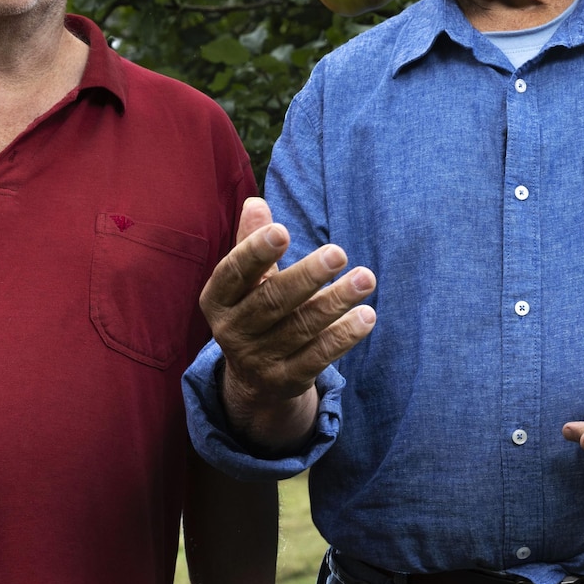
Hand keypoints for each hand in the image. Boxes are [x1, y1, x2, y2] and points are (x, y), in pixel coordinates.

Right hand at [199, 197, 375, 450]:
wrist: (252, 378)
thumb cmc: (252, 308)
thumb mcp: (246, 279)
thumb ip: (251, 242)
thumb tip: (255, 203)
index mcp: (217, 299)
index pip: (233, 273)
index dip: (255, 252)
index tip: (283, 230)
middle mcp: (232, 331)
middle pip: (271, 302)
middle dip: (307, 276)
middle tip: (338, 253)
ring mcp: (258, 359)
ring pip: (301, 328)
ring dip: (335, 302)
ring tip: (365, 278)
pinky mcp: (286, 380)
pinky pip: (317, 357)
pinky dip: (343, 337)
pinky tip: (366, 316)